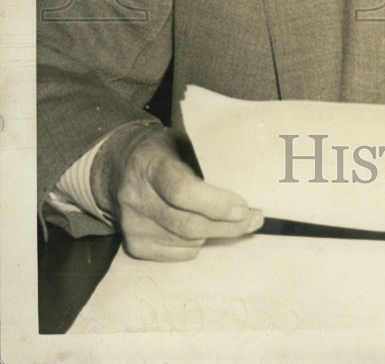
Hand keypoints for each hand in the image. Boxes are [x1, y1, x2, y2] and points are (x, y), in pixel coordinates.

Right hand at [91, 124, 262, 260]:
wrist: (118, 166)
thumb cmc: (162, 150)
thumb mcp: (182, 141)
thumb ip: (206, 161)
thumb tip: (247, 183)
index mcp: (150, 164)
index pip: (181, 190)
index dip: (215, 203)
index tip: (243, 207)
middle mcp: (136, 197)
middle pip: (187, 224)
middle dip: (228, 226)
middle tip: (254, 220)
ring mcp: (132, 224)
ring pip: (186, 242)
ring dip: (215, 234)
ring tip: (231, 221)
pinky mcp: (134, 245)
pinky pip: (177, 254)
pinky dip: (196, 245)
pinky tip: (203, 229)